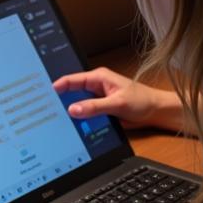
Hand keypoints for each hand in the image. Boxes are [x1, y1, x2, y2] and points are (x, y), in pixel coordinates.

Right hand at [53, 68, 184, 132]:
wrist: (157, 113)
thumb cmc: (142, 101)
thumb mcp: (117, 103)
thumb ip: (94, 107)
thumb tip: (73, 109)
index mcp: (98, 78)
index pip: (72, 79)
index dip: (58, 85)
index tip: (46, 93)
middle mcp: (95, 87)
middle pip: (72, 92)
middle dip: (61, 99)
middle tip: (47, 108)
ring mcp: (97, 98)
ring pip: (78, 104)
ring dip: (71, 110)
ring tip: (56, 117)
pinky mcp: (100, 109)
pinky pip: (85, 112)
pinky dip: (79, 118)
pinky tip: (72, 124)